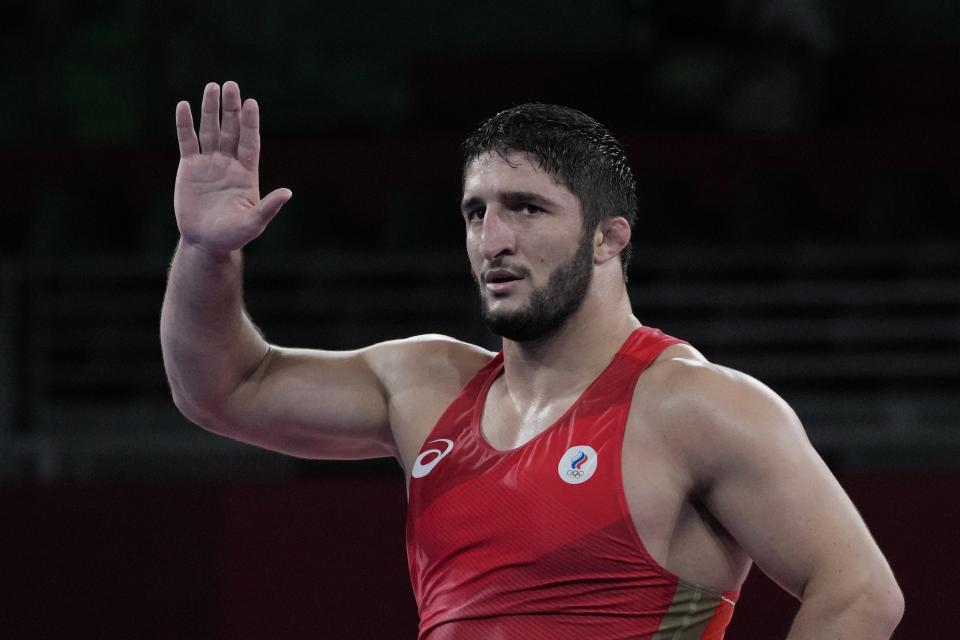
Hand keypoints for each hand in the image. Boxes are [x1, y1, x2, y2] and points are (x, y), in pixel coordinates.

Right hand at [174, 81, 290, 255]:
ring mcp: (209, 163)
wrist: (206, 242)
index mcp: (247, 173)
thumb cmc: (233, 235)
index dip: (250, 123)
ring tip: (211, 87)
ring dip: (210, 110)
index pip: (249, 142)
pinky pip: (187, 142)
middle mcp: (229, 163)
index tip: (252, 103)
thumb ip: (268, 207)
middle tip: (231, 85)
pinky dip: (185, 125)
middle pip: (230, 130)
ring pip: (210, 131)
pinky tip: (183, 106)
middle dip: (231, 108)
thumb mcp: (253, 222)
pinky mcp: (189, 167)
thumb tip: (288, 193)